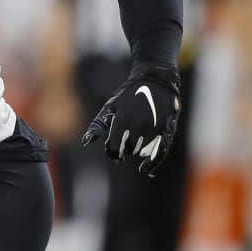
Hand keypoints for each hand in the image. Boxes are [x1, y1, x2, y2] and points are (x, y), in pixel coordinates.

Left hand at [82, 61, 180, 175]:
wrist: (154, 81)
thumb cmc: (128, 96)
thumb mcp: (110, 107)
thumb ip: (98, 125)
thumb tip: (85, 142)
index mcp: (122, 119)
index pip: (114, 147)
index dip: (113, 153)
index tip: (113, 154)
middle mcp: (138, 125)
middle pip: (129, 150)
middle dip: (125, 149)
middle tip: (124, 143)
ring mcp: (153, 128)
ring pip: (142, 152)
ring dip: (137, 151)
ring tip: (134, 141)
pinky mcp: (166, 130)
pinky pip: (159, 153)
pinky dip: (152, 164)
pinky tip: (145, 170)